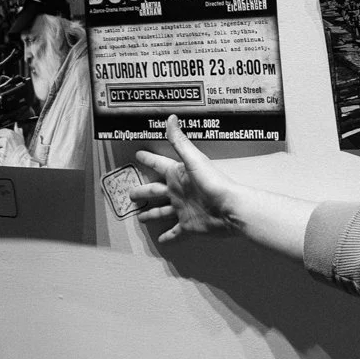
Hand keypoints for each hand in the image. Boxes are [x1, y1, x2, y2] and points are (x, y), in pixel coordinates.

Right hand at [133, 115, 237, 242]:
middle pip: (155, 190)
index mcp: (178, 175)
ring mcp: (183, 209)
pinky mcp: (189, 225)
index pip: (159, 164)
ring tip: (140, 218)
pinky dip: (168, 237)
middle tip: (129, 193)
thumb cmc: (213, 183)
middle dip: (143, 191)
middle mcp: (179, 192)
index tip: (138, 154)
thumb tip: (171, 118)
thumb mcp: (193, 160)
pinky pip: (175, 232)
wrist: (230, 208)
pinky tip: (161, 240)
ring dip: (151, 214)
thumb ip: (180, 142)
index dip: (148, 159)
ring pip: (162, 212)